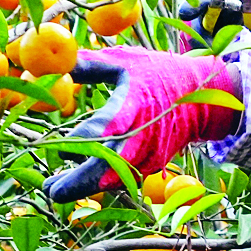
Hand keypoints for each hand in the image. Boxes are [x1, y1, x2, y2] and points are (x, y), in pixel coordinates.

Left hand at [43, 48, 242, 203]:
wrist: (201, 97)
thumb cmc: (157, 73)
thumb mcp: (124, 61)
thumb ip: (88, 65)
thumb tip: (55, 66)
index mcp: (134, 105)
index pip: (106, 127)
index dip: (81, 140)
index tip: (54, 146)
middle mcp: (142, 135)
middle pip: (109, 168)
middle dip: (77, 183)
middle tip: (49, 189)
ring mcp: (149, 154)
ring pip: (113, 181)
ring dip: (84, 187)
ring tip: (55, 188)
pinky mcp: (152, 166)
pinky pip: (122, 180)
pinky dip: (100, 183)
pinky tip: (78, 181)